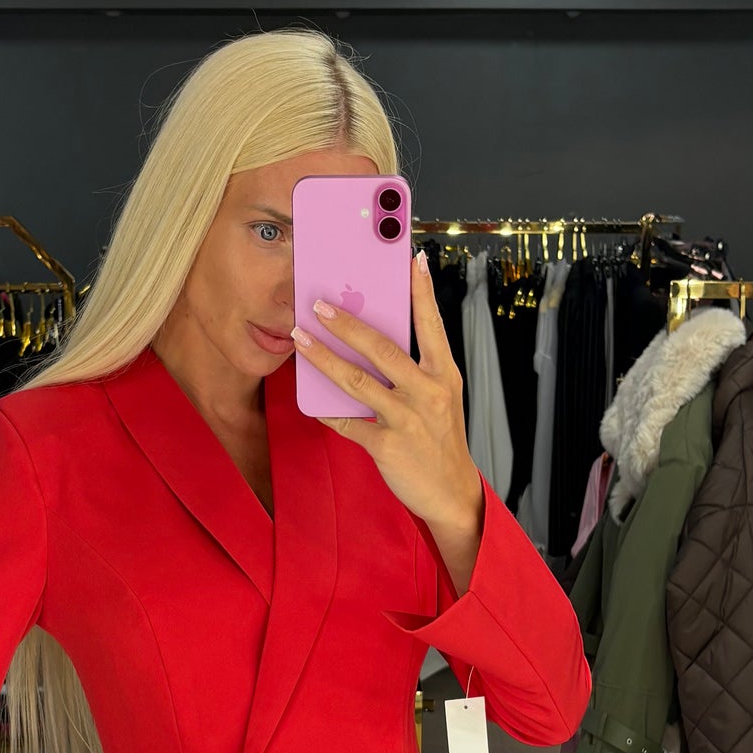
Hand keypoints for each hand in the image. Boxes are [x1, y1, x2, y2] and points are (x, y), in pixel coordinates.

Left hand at [292, 249, 484, 588]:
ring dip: (324, 358)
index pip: (432, 325)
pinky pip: (349, 423)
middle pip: (382, 349)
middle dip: (347, 323)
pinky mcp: (388, 446)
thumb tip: (374, 340)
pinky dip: (328, 411)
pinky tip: (311, 399)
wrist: (452, 493)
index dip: (422, 291)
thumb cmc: (441, 440)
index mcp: (444, 375)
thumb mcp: (440, 398)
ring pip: (358, 382)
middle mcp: (428, 392)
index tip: (412, 259)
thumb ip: (415, 370)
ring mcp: (408, 420)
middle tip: (319, 304)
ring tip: (300, 339)